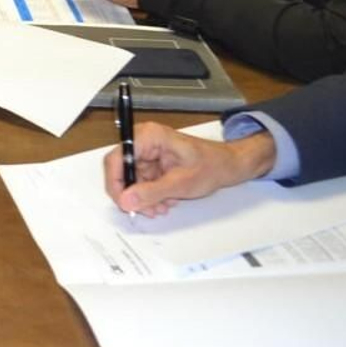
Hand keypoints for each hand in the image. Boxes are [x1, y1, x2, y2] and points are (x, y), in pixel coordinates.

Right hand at [103, 123, 275, 215]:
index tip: (123, 201)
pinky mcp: (153, 165)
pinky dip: (150, 196)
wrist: (229, 166)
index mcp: (149, 137)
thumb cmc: (212, 165)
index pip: (117, 158)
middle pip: (122, 171)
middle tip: (145, 210)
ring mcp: (148, 154)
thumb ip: (151, 192)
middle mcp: (144, 142)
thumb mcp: (181, 182)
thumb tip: (126, 200)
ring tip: (160, 208)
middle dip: (133, 194)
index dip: (115, 181)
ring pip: (131, 181)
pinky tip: (164, 202)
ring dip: (143, 198)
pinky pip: (142, 183)